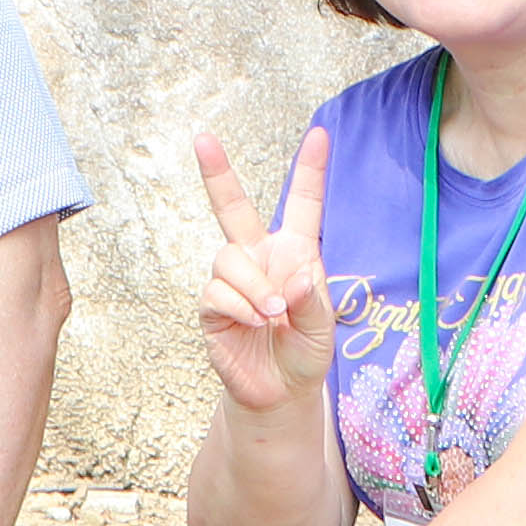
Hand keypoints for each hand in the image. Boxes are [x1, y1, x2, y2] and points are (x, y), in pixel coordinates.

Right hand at [191, 123, 337, 416]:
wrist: (279, 392)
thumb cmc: (305, 351)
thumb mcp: (324, 328)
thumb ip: (312, 301)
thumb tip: (291, 280)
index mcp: (294, 252)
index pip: (303, 205)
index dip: (310, 170)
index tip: (321, 133)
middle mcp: (259, 256)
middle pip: (232, 207)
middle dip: (217, 172)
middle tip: (202, 138)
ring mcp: (232, 280)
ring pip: (229, 259)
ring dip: (254, 287)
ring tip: (272, 315)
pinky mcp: (212, 306)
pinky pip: (216, 292)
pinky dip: (240, 306)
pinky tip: (256, 322)